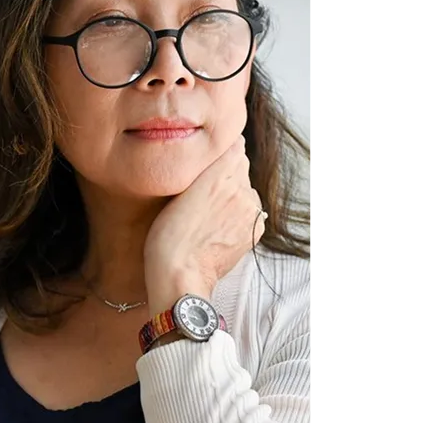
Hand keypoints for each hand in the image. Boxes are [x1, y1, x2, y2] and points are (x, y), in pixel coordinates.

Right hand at [143, 135, 265, 315]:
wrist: (181, 276)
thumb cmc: (168, 238)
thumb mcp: (176, 192)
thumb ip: (205, 166)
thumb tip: (227, 146)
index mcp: (221, 175)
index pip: (233, 147)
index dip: (217, 152)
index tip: (202, 162)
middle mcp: (242, 191)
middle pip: (240, 169)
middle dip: (223, 175)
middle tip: (198, 193)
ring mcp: (250, 212)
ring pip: (244, 190)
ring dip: (230, 195)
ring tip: (205, 212)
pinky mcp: (254, 231)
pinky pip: (248, 212)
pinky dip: (236, 215)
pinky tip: (215, 226)